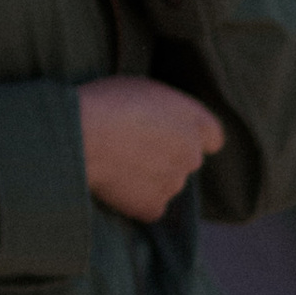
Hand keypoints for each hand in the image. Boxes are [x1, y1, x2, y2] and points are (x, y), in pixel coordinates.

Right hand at [78, 74, 223, 220]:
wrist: (83, 134)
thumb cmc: (106, 102)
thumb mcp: (144, 88)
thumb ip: (167, 109)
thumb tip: (165, 122)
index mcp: (192, 120)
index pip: (212, 136)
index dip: (194, 137)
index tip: (174, 136)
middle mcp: (191, 154)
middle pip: (186, 160)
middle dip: (168, 156)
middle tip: (134, 148)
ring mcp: (174, 183)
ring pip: (168, 183)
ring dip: (151, 178)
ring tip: (117, 163)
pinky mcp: (153, 206)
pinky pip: (150, 206)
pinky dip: (136, 199)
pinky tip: (115, 184)